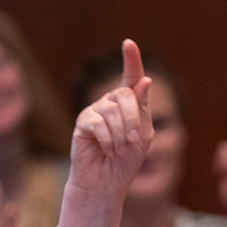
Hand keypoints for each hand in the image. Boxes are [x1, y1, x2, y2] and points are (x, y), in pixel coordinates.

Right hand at [58, 39, 153, 226]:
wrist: (106, 183)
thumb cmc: (126, 161)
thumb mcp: (143, 135)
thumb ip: (143, 109)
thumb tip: (144, 80)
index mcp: (129, 105)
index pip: (131, 78)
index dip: (131, 60)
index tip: (129, 44)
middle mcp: (110, 103)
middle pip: (125, 95)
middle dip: (133, 120)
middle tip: (133, 142)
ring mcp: (95, 111)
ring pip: (112, 110)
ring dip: (121, 134)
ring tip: (118, 150)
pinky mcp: (83, 123)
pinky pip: (98, 122)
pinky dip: (108, 139)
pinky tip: (107, 150)